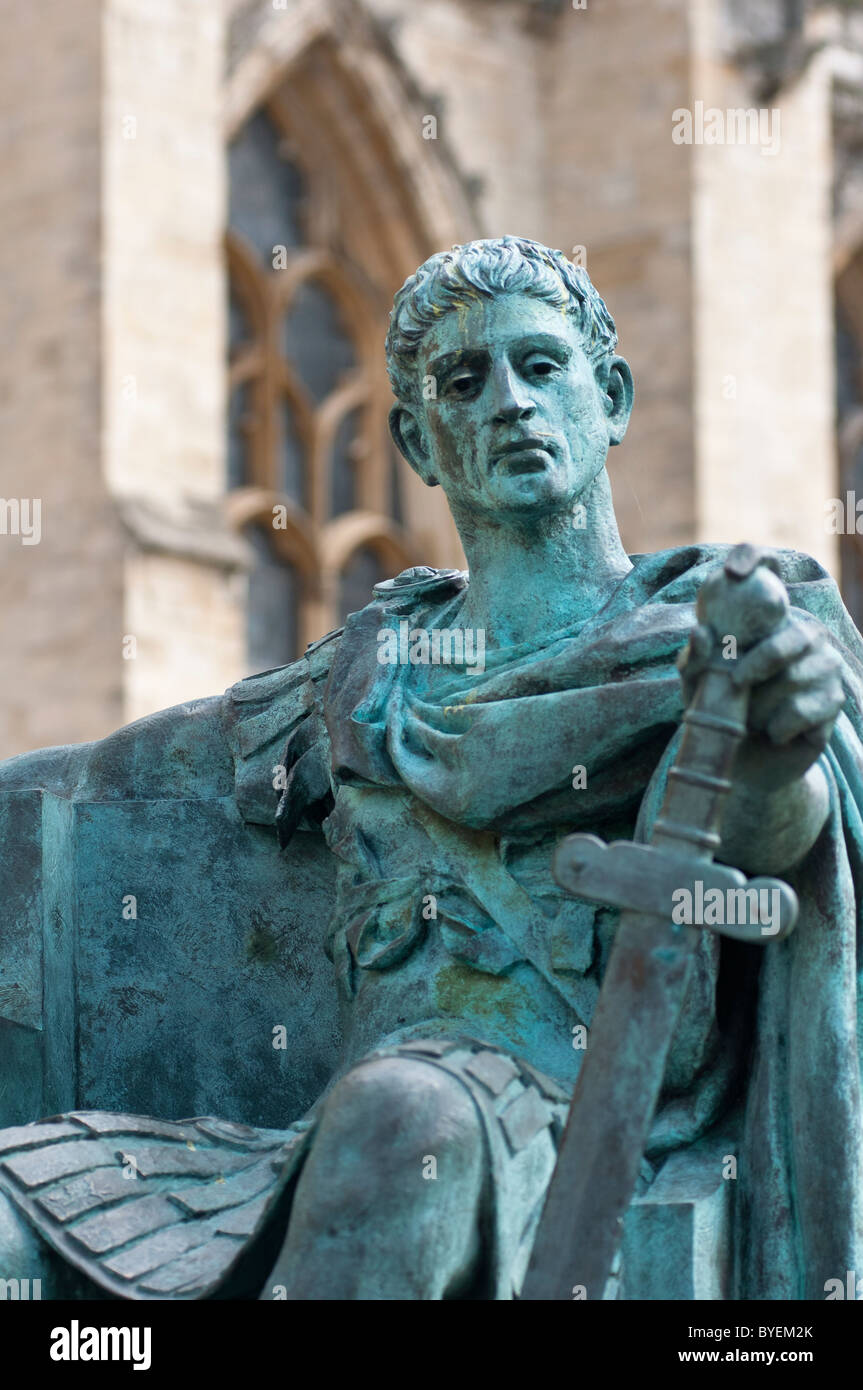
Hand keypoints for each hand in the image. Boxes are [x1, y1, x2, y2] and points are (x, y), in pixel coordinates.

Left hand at [679, 614, 844, 789]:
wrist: (741, 764)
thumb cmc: (718, 711)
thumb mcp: (697, 685)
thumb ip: (696, 658)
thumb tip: (700, 633)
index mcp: (777, 626)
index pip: (777, 612)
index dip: (757, 623)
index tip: (731, 653)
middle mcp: (810, 643)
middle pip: (792, 643)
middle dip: (757, 666)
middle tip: (735, 685)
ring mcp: (827, 672)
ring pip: (795, 678)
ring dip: (762, 704)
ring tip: (750, 720)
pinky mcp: (832, 704)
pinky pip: (802, 710)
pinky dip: (778, 727)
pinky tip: (773, 734)